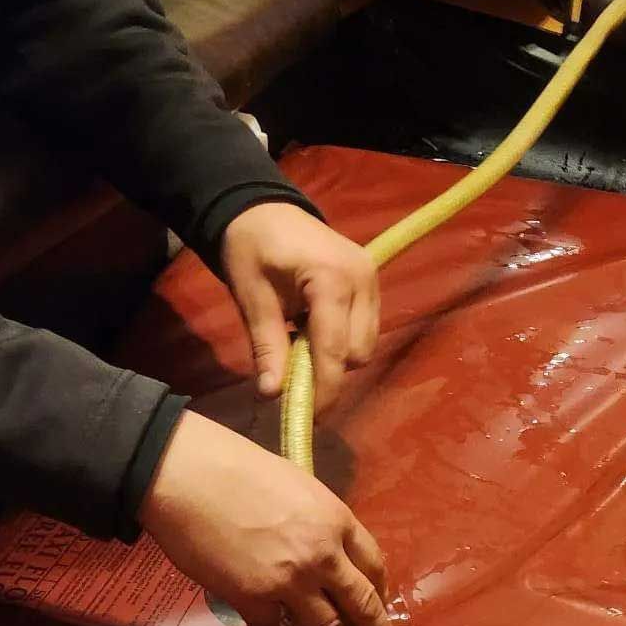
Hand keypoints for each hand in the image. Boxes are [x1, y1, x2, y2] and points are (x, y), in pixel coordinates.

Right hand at [141, 412, 400, 625]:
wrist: (187, 475)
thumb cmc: (237, 467)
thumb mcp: (298, 485)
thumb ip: (318, 522)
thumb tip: (323, 548)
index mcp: (337, 521)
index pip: (374, 566)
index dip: (381, 593)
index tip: (381, 609)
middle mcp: (323, 556)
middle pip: (363, 607)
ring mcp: (290, 581)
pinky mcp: (253, 600)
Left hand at [220, 202, 378, 415]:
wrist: (263, 208)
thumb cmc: (252, 248)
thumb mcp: (252, 298)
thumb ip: (267, 347)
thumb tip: (272, 395)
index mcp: (332, 280)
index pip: (334, 350)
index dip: (323, 389)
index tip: (306, 417)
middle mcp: (363, 280)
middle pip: (357, 354)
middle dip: (328, 371)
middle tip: (291, 367)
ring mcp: (373, 280)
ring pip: (366, 345)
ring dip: (337, 357)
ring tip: (301, 341)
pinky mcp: (373, 283)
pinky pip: (367, 329)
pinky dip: (343, 340)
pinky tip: (316, 328)